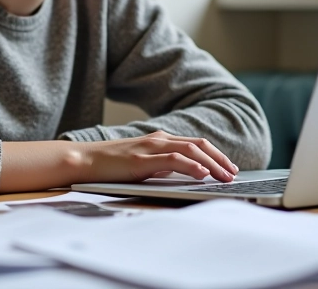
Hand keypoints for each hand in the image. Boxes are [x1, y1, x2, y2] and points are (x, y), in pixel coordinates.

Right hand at [75, 130, 238, 182]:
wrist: (84, 161)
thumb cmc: (111, 166)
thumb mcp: (143, 165)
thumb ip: (162, 167)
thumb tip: (184, 174)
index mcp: (160, 140)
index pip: (196, 144)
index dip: (216, 154)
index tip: (229, 167)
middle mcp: (159, 140)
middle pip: (199, 145)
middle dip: (220, 159)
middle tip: (234, 174)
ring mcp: (151, 147)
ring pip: (190, 150)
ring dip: (212, 163)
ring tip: (224, 176)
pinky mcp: (142, 159)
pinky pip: (172, 160)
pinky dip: (190, 165)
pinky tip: (202, 173)